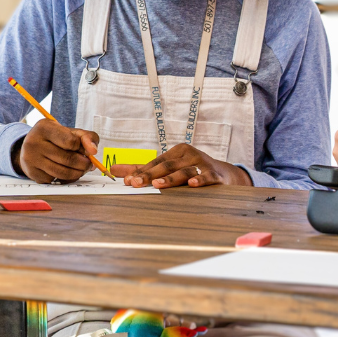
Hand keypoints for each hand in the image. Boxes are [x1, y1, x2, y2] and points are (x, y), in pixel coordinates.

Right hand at [18, 120, 100, 182]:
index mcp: (44, 128)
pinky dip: (65, 178)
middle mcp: (34, 143)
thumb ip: (86, 137)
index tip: (86, 150)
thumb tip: (93, 150)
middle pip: (68, 159)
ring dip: (77, 173)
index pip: (71, 141)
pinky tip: (65, 171)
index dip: (83, 148)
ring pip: (63, 173)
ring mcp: (31, 159)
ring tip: (81, 169)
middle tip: (88, 164)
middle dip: (84, 164)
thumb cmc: (53, 138)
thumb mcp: (69, 131)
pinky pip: (56, 180)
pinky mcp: (32, 173)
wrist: (30, 147)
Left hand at [110, 143, 250, 188]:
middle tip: (135, 183)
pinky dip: (199, 181)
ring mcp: (202, 164)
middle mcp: (189, 155)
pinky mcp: (215, 174)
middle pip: (167, 166)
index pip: (156, 162)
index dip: (141, 171)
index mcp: (177, 151)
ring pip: (184, 171)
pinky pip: (206, 177)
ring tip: (157, 185)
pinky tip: (192, 185)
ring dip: (170, 179)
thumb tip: (113, 170)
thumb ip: (142, 169)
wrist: (224, 174)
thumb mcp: (169, 167)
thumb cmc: (191, 170)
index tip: (127, 181)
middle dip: (150, 175)